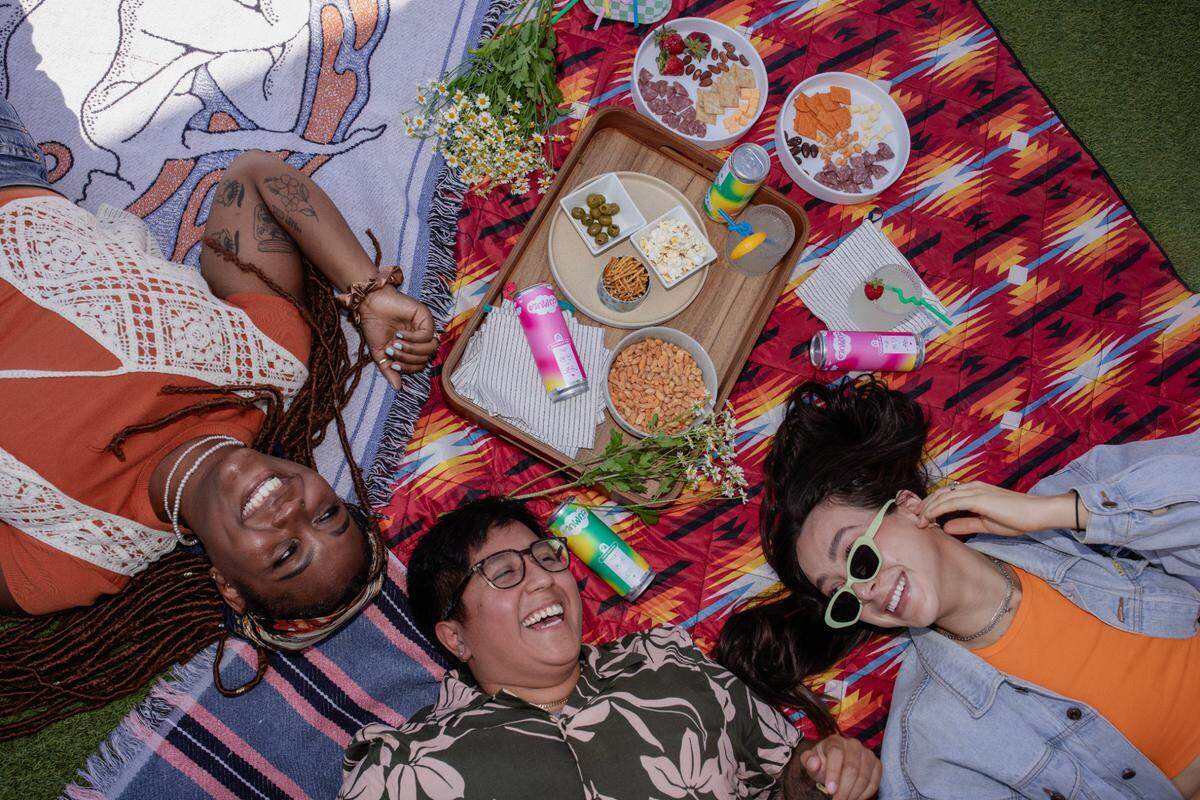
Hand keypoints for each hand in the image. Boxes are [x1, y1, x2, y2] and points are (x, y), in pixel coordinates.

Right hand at [350, 281, 437, 389]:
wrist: (368, 306)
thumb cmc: (374, 326)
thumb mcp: (381, 354)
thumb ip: (389, 370)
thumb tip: (398, 388)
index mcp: (412, 347)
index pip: (420, 365)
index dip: (408, 368)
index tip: (393, 363)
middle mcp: (420, 337)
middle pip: (426, 358)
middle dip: (407, 358)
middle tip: (393, 350)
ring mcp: (424, 326)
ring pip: (430, 348)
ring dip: (411, 349)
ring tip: (396, 343)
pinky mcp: (425, 316)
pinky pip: (427, 335)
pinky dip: (413, 338)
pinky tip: (401, 333)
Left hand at [796, 735, 879, 799]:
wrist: (836, 763)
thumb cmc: (822, 763)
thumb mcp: (811, 761)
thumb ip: (808, 761)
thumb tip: (814, 763)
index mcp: (835, 741)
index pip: (836, 753)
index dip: (833, 773)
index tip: (830, 790)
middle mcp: (853, 744)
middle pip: (852, 767)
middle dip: (844, 788)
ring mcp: (867, 753)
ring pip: (864, 776)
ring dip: (854, 793)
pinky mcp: (876, 764)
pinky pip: (874, 781)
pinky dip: (865, 794)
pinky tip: (855, 798)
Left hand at [915, 481, 1075, 536]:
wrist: (1036, 513)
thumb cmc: (1016, 518)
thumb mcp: (985, 524)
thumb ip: (965, 524)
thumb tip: (945, 527)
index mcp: (974, 491)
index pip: (946, 496)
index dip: (932, 506)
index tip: (922, 518)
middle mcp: (972, 488)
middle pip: (940, 494)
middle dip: (925, 506)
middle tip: (915, 519)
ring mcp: (974, 491)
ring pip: (942, 497)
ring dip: (927, 509)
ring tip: (918, 521)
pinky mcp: (978, 498)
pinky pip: (951, 502)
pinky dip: (937, 510)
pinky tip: (929, 518)